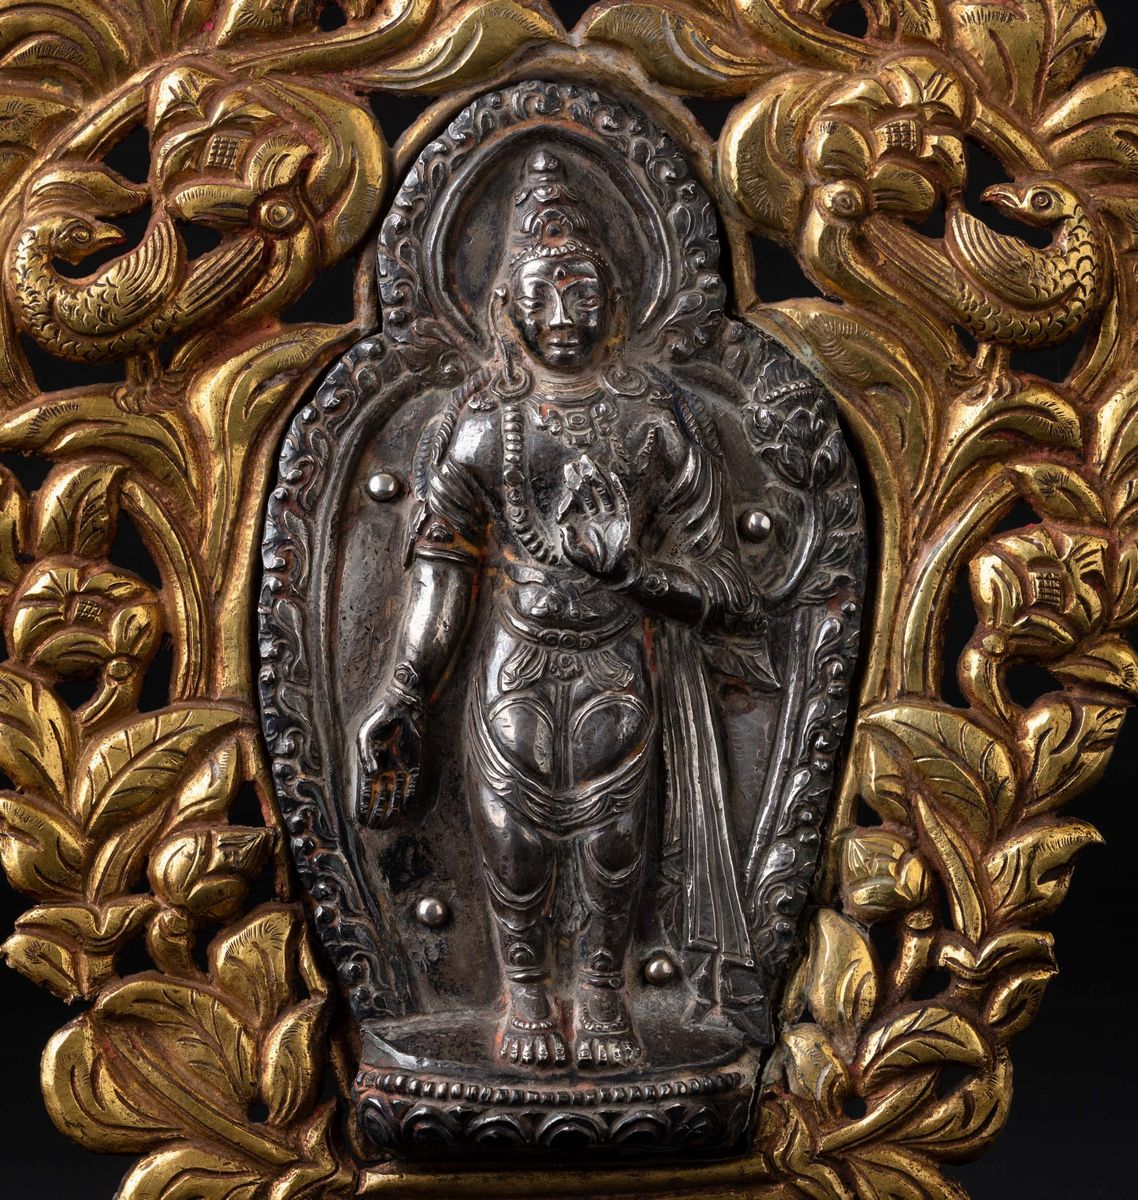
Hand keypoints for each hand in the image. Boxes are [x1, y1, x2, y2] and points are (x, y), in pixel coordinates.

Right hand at [355, 695, 421, 828]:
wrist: (402, 707)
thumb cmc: (381, 719)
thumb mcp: (365, 736)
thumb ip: (367, 756)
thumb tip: (372, 775)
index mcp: (369, 763)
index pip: (364, 790)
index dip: (361, 805)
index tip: (359, 819)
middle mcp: (384, 769)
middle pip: (380, 797)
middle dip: (376, 813)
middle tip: (374, 827)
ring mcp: (399, 768)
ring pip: (395, 795)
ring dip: (391, 810)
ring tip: (388, 824)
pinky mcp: (414, 765)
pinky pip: (411, 786)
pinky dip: (408, 799)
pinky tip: (404, 811)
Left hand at [557, 455, 631, 579]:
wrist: (607, 569)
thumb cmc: (587, 561)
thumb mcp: (573, 552)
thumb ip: (568, 539)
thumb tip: (563, 525)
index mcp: (582, 518)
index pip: (577, 498)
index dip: (573, 486)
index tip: (568, 473)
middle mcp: (595, 514)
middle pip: (589, 491)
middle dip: (583, 477)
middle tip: (577, 462)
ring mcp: (609, 515)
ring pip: (603, 493)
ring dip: (597, 479)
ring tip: (591, 465)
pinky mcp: (622, 519)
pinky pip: (620, 501)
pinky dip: (617, 489)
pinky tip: (612, 476)